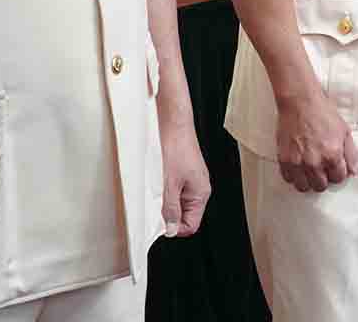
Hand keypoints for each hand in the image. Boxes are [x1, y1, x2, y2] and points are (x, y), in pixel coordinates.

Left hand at [159, 119, 210, 236]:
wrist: (175, 128)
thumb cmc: (177, 150)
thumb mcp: (170, 185)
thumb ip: (171, 209)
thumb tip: (171, 230)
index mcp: (201, 194)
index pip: (191, 225)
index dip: (175, 229)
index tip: (161, 225)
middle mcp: (200, 190)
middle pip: (185, 216)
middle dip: (169, 215)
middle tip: (156, 206)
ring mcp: (193, 183)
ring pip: (179, 205)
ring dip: (166, 204)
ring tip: (158, 191)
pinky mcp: (185, 176)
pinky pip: (177, 194)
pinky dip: (166, 193)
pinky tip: (160, 184)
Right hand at [274, 86, 357, 192]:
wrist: (301, 102)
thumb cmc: (323, 113)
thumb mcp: (345, 131)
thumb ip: (351, 154)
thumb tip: (353, 171)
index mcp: (332, 155)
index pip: (338, 179)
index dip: (338, 174)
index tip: (335, 168)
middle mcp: (315, 162)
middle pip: (321, 186)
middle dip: (324, 179)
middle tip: (323, 169)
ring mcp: (297, 162)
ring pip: (304, 187)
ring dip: (309, 181)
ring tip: (310, 171)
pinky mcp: (284, 159)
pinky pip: (289, 179)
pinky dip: (294, 176)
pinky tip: (299, 167)